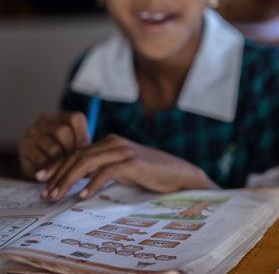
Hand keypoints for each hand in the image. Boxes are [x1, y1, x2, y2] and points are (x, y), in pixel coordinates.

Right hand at [17, 112, 90, 180]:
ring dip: (61, 162)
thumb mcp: (77, 148)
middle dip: (72, 151)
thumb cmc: (64, 155)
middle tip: (76, 163)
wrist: (42, 169)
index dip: (83, 135)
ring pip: (53, 148)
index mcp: (63, 117)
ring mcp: (33, 131)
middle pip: (63, 132)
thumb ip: (85, 147)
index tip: (87, 151)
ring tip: (65, 170)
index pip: (76, 118)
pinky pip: (41, 159)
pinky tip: (53, 174)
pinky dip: (50, 169)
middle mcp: (46, 120)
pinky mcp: (23, 145)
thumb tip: (96, 153)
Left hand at [40, 134, 216, 200]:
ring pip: (86, 163)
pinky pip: (106, 172)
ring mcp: (123, 151)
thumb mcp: (123, 167)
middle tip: (45, 193)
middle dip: (57, 175)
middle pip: (77, 156)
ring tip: (57, 196)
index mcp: (109, 142)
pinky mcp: (133, 162)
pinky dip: (91, 184)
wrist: (178, 173)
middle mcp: (114, 142)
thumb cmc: (150, 173)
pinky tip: (82, 195)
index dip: (56, 165)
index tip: (40, 178)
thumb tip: (78, 178)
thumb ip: (103, 167)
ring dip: (67, 180)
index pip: (76, 152)